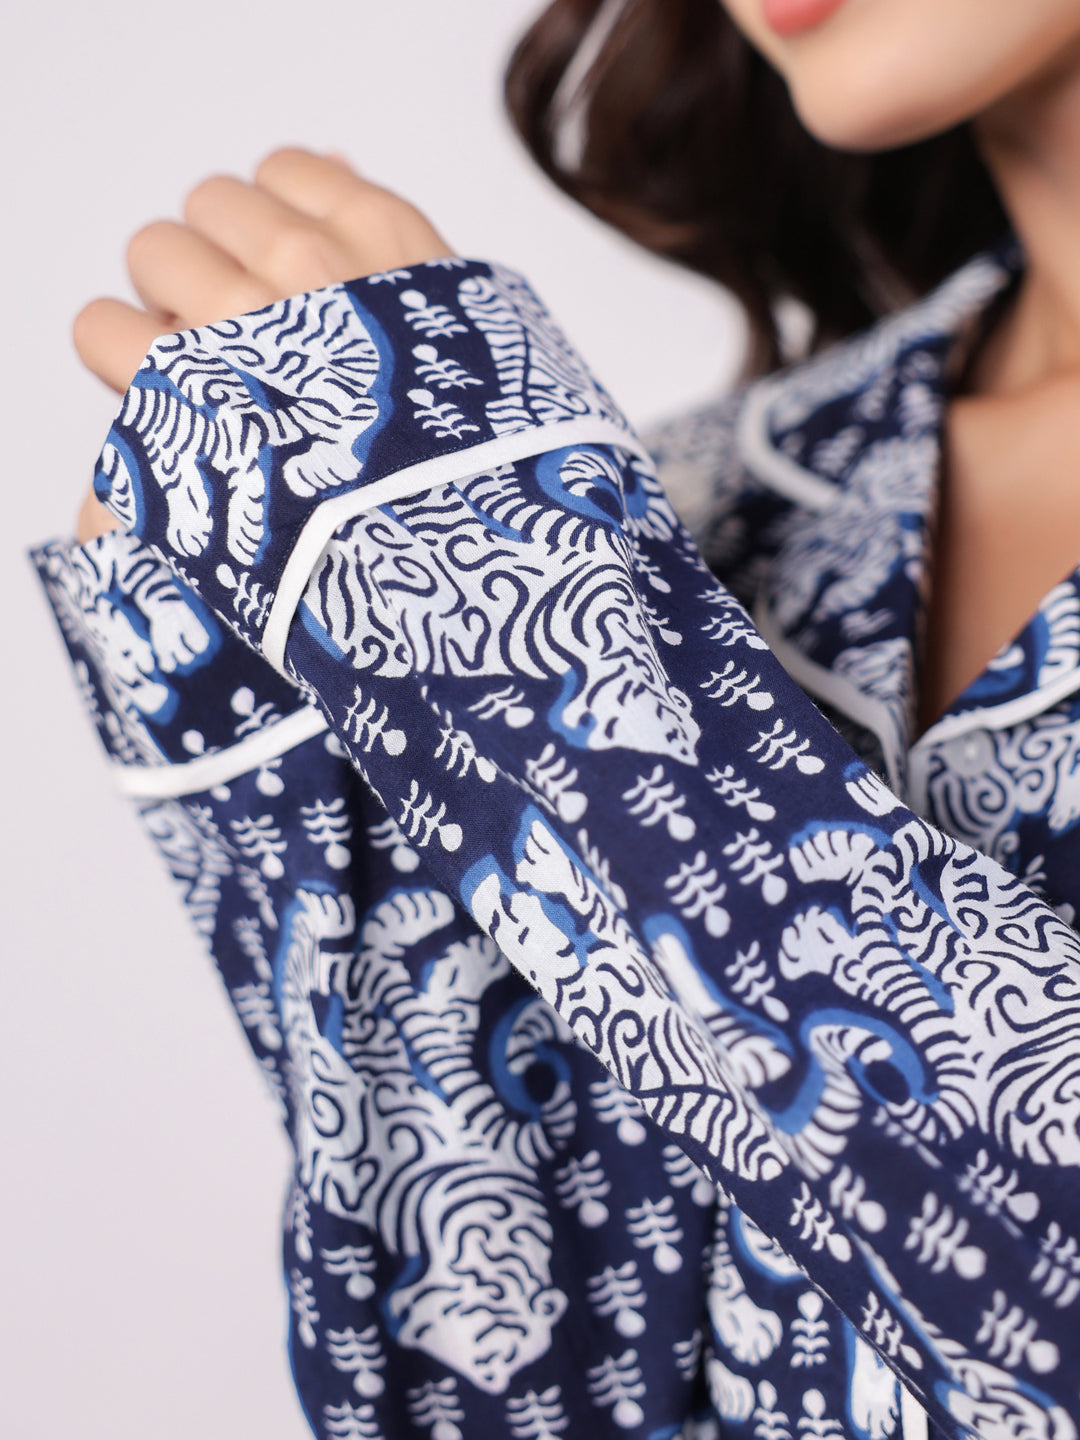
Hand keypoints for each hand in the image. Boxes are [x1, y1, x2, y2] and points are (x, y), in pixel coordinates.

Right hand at [73, 148, 451, 541]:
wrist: (492, 519)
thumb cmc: (366, 538)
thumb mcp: (232, 551)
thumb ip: (158, 502)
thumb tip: (103, 496)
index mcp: (198, 394)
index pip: (100, 327)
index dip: (137, 358)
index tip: (182, 381)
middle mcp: (246, 316)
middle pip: (156, 248)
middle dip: (184, 293)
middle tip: (238, 338)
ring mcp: (318, 260)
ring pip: (221, 197)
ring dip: (240, 239)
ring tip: (285, 293)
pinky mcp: (388, 227)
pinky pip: (300, 165)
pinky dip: (301, 197)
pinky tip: (326, 251)